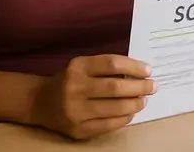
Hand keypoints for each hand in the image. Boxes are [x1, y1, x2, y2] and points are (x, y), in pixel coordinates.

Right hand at [29, 54, 154, 139]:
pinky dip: (124, 118)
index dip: (134, 66)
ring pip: (114, 108)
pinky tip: (131, 113)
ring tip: (143, 100)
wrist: (40, 102)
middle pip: (115, 87)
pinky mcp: (77, 129)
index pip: (112, 64)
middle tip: (152, 86)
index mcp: (78, 67)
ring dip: (135, 104)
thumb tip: (141, 72)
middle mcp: (74, 88)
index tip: (148, 70)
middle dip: (139, 87)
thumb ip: (107, 67)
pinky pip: (108, 125)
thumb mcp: (84, 66)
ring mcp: (75, 110)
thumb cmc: (71, 80)